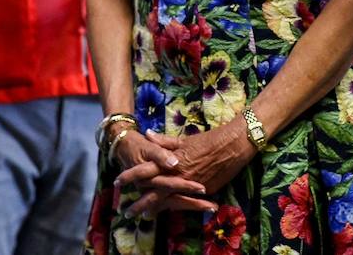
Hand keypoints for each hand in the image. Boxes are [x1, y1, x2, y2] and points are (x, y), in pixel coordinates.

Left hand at [119, 121, 254, 216]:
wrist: (234, 144)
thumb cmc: (210, 138)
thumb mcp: (185, 139)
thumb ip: (165, 142)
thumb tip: (148, 134)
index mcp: (171, 162)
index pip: (145, 171)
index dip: (131, 176)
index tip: (118, 181)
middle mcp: (178, 177)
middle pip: (153, 193)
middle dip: (139, 204)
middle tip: (127, 213)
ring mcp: (191, 186)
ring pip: (168, 202)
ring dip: (156, 209)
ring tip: (145, 217)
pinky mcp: (204, 191)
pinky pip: (187, 202)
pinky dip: (177, 207)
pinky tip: (170, 211)